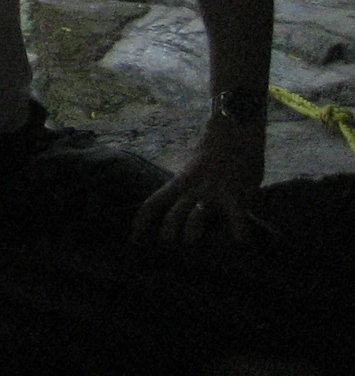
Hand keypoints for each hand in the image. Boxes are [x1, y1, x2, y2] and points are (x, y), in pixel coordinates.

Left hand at [131, 116, 265, 242]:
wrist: (235, 132)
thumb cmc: (214, 152)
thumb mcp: (193, 167)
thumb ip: (186, 185)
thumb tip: (178, 202)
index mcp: (180, 182)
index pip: (154, 203)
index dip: (141, 222)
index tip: (134, 239)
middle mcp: (193, 189)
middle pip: (173, 213)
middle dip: (168, 229)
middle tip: (168, 240)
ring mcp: (214, 193)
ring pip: (197, 215)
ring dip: (192, 229)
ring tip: (191, 240)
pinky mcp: (236, 195)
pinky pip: (237, 216)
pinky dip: (239, 229)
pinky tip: (241, 242)